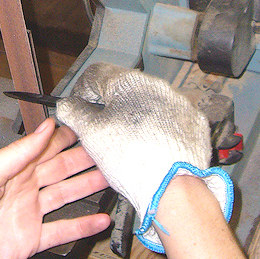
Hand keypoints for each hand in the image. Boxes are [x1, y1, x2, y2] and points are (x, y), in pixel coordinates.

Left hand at [0, 118, 109, 258]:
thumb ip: (20, 152)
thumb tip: (45, 126)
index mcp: (10, 167)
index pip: (44, 146)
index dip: (66, 136)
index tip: (89, 127)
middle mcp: (22, 187)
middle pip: (60, 168)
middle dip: (84, 159)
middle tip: (108, 150)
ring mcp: (28, 213)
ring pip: (65, 195)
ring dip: (87, 186)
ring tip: (112, 179)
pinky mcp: (30, 239)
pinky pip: (62, 229)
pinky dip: (82, 225)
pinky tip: (100, 220)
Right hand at [56, 63, 232, 252]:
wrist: (173, 185)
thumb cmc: (132, 159)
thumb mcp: (91, 134)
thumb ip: (74, 112)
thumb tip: (67, 105)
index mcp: (128, 81)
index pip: (96, 74)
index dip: (82, 92)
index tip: (80, 109)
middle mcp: (156, 85)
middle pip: (123, 87)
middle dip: (110, 106)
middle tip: (102, 131)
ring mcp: (178, 102)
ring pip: (147, 102)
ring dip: (134, 117)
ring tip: (127, 143)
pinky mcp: (192, 120)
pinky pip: (169, 118)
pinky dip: (158, 129)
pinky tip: (150, 147)